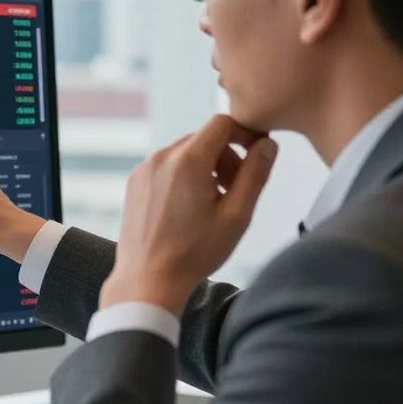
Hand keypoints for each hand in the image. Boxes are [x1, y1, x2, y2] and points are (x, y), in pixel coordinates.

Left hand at [100, 114, 277, 315]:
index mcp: (187, 160)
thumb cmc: (193, 253)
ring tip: (213, 203)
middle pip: (204, 138)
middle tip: (235, 191)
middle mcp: (161, 157)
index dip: (244, 134)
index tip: (255, 158)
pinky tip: (189, 209)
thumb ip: (255, 174)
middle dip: (226, 157)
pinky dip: (184, 176)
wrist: (147, 279)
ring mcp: (144, 169)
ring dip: (206, 167)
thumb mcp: (237, 215)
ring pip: (185, 152)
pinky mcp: (134, 183)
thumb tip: (268, 145)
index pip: (222, 123)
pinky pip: (166, 166)